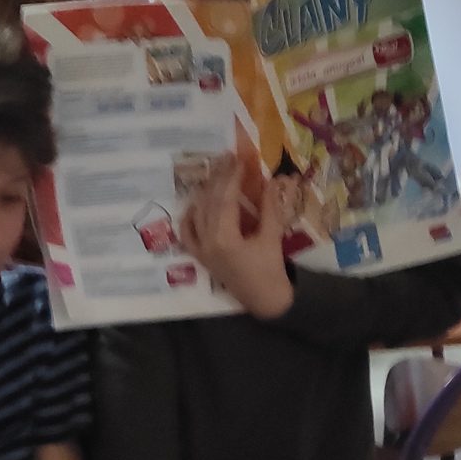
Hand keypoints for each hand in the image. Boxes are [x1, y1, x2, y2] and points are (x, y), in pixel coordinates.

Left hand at [179, 157, 294, 320]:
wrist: (264, 301)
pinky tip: (195, 202)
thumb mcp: (273, 237)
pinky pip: (187, 233)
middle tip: (227, 158)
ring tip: (215, 173)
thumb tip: (271, 180)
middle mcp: (207, 243)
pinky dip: (189, 216)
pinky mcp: (200, 256)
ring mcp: (201, 250)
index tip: (239, 160)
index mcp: (225, 239)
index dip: (232, 177)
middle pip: (209, 203)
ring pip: (197, 214)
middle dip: (219, 179)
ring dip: (205, 192)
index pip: (226, 200)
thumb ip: (269, 208)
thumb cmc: (271, 270)